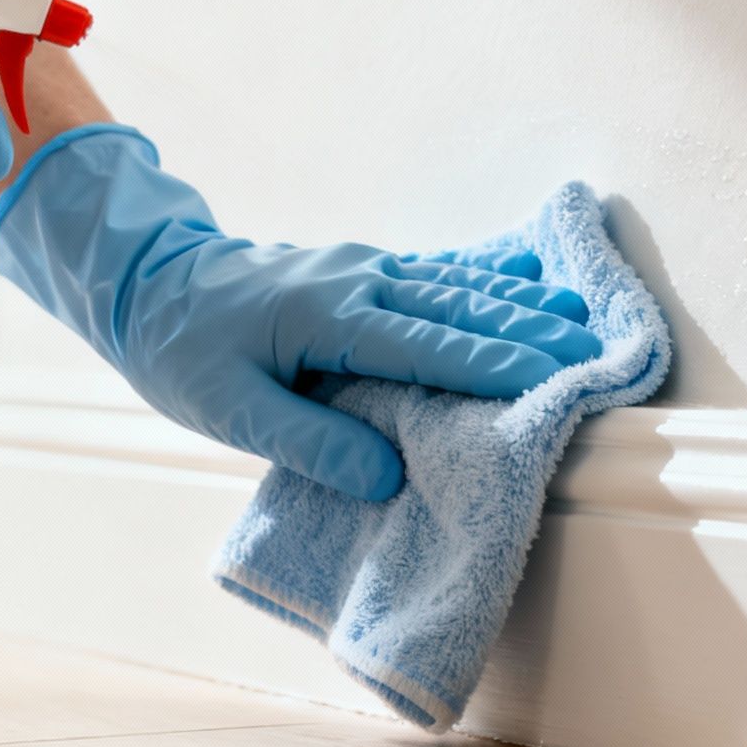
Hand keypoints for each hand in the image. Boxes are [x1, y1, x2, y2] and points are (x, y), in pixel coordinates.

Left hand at [0, 125, 600, 499]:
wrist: (148, 282)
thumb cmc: (184, 352)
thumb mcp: (232, 410)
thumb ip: (311, 443)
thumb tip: (387, 477)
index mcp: (333, 317)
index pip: (433, 347)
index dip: (499, 366)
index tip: (560, 378)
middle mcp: (359, 282)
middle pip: (462, 309)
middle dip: (533, 332)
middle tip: (598, 353)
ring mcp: (362, 269)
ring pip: (457, 287)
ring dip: (521, 303)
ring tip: (582, 317)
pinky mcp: (359, 271)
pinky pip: (436, 274)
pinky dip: (486, 279)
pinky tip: (524, 277)